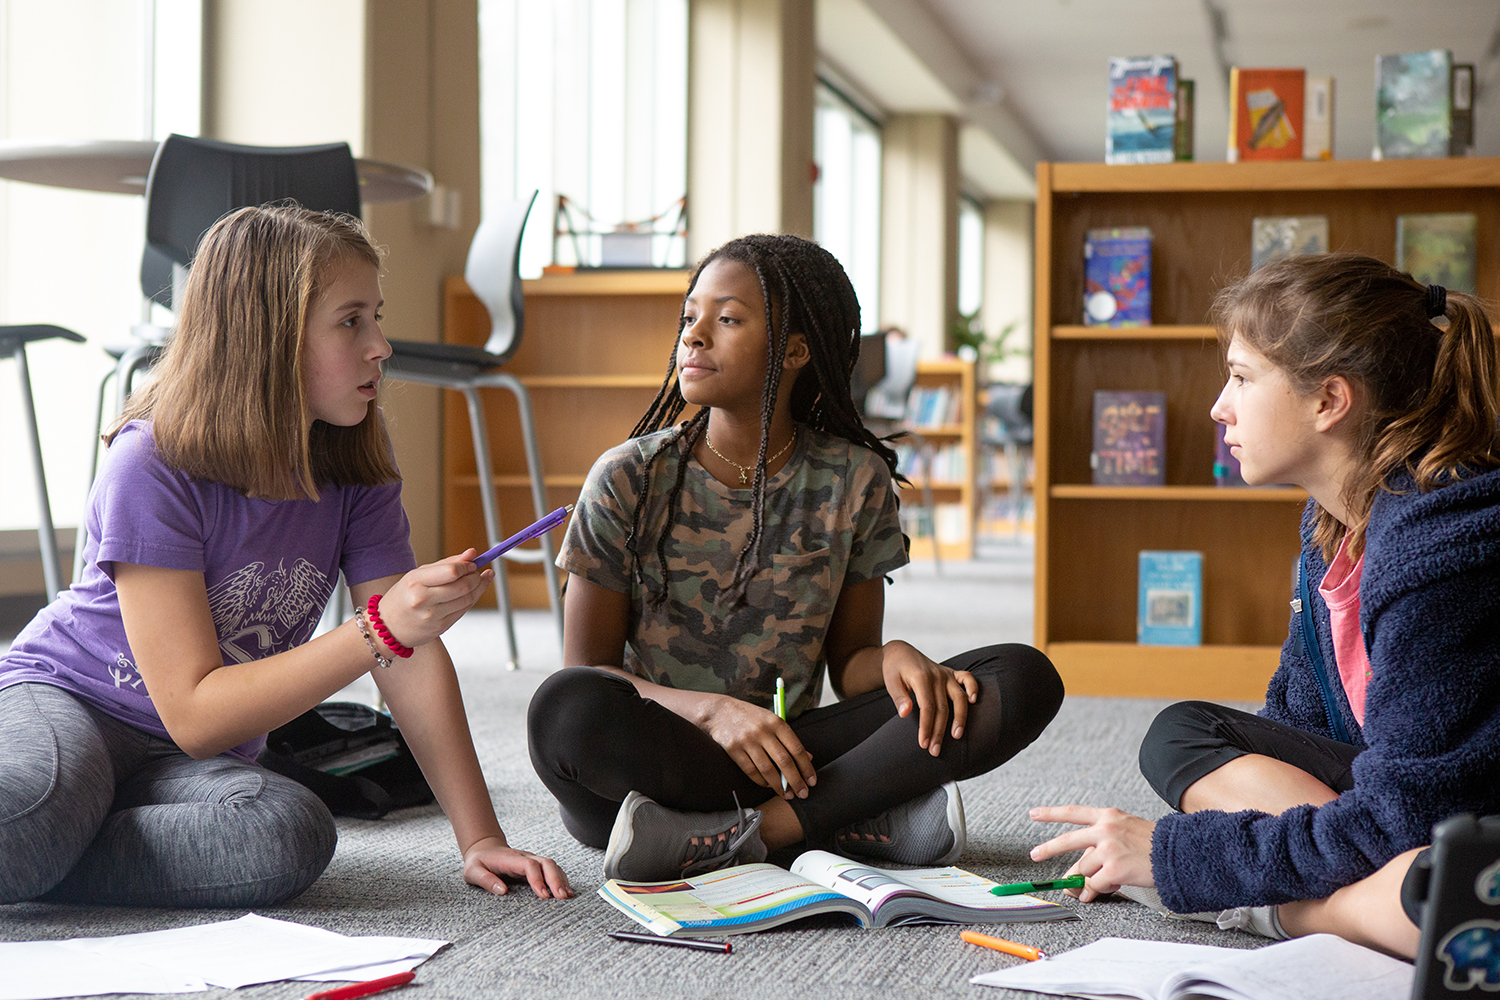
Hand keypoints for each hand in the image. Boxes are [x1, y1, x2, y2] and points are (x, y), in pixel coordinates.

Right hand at [374, 549, 493, 648]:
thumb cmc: (403, 597)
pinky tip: (473, 592)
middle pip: (463, 585)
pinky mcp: (441, 627)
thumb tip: (472, 553)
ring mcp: (433, 616)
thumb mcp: (418, 575)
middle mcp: (423, 600)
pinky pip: (463, 610)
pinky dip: (471, 599)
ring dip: (479, 587)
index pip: (452, 571)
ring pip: (467, 599)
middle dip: (476, 577)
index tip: (473, 563)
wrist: (387, 627)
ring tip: (480, 579)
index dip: (467, 566)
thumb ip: (446, 564)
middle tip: (478, 571)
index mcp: (415, 582)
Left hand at [463, 836, 572, 898]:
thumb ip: (485, 880)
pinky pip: (551, 870)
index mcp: (510, 859)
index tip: (543, 895)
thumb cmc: (478, 862)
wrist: (484, 848)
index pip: (529, 865)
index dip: (538, 879)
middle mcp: (524, 857)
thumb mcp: (472, 872)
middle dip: (556, 879)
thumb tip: (503, 891)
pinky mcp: (535, 865)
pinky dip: (560, 879)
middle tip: (562, 897)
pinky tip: (566, 891)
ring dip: (561, 879)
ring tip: (567, 896)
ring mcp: (531, 860)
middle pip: (546, 863)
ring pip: (552, 865)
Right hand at [698, 693, 815, 798]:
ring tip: (786, 794)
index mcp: (776, 722)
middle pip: (784, 761)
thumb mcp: (772, 721)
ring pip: (767, 769)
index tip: (812, 781)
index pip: (796, 749)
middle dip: (796, 781)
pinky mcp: (733, 749)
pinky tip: (768, 786)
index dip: (806, 767)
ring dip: (779, 786)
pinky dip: (761, 781)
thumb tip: (809, 757)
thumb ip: (789, 739)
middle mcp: (763, 731)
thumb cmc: (751, 717)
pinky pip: (750, 771)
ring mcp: (747, 740)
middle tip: (802, 794)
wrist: (720, 711)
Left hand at [881, 641, 978, 756]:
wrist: (900, 652)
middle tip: (935, 751)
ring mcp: (946, 674)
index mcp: (921, 678)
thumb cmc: (894, 669)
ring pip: (958, 697)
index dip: (926, 727)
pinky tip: (974, 702)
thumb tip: (905, 713)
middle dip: (939, 731)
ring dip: (960, 718)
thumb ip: (898, 697)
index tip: (924, 744)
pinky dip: (973, 687)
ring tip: (957, 737)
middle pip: (942, 708)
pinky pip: (967, 678)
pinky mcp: (951, 673)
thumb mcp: (890, 681)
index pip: (927, 707)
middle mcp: (937, 675)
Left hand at [1029, 805, 1155, 901]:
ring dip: (1090, 880)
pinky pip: (1096, 884)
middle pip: (1068, 841)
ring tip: (1108, 879)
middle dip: (1048, 849)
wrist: (1179, 853)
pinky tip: (1114, 884)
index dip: (1052, 813)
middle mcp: (1106, 829)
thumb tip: (1077, 875)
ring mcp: (1109, 849)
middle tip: (1034, 854)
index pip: (1074, 812)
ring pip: (1085, 869)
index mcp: (1108, 816)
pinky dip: (1101, 889)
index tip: (1035, 813)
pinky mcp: (1114, 869)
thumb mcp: (1125, 834)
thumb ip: (1099, 848)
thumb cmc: (1154, 844)